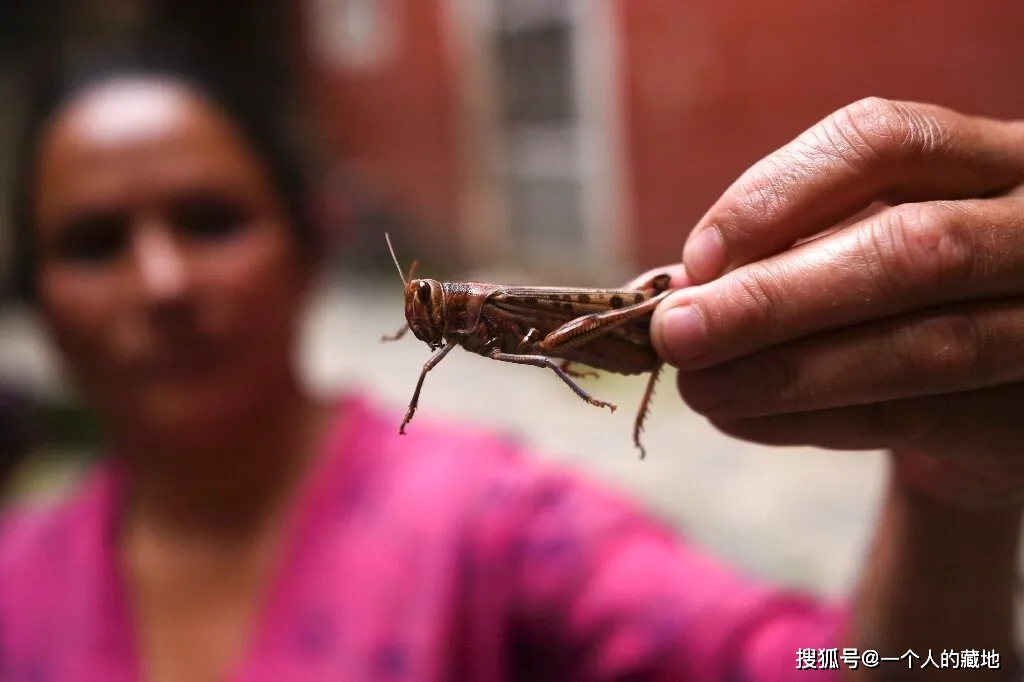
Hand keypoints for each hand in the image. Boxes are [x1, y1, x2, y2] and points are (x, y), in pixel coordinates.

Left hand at [646, 97, 1023, 508]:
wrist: (994, 402)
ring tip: (701, 389)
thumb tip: (681, 288)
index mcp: (993, 160)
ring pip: (925, 348)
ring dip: (788, 372)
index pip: (885, 143)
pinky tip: (744, 419)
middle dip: (774, 297)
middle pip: (913, 249)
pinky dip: (814, 422)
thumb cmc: (904, 305)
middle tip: (676, 333)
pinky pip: (920, 420)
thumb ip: (792, 253)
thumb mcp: (862, 252)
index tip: (695, 261)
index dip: (776, 196)